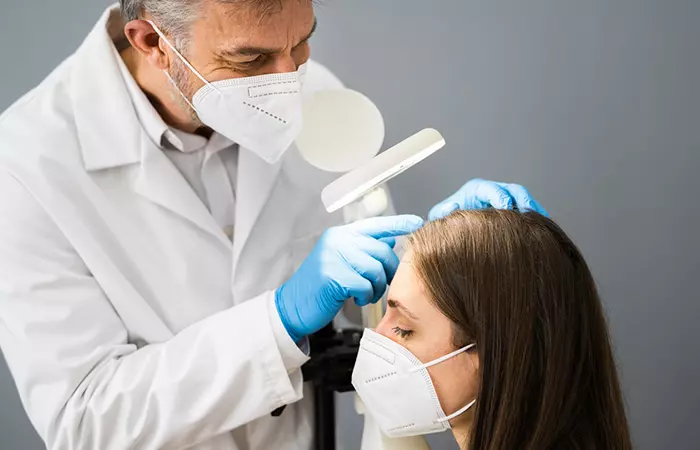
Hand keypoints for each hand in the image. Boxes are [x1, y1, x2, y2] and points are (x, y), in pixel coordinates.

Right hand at [275, 215, 423, 341]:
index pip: (376, 224)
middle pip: (382, 250)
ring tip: (365, 293)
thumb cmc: (320, 286)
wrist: (293, 306)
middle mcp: (337, 240)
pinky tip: (356, 299)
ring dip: (376, 287)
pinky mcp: (333, 276)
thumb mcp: (341, 261)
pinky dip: (365, 296)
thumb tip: (390, 240)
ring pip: (376, 269)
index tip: (416, 222)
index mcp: (340, 234)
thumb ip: (363, 249)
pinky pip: (365, 285)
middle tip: (378, 285)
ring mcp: (334, 256)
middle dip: (387, 271)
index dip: (398, 223)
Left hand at [428, 178, 547, 220]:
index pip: (492, 188)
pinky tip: (541, 232)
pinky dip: (535, 220)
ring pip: (524, 201)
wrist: (453, 234)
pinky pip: (527, 212)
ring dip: (533, 211)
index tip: (506, 210)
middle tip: (530, 216)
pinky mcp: (512, 213)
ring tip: (541, 226)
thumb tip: (453, 205)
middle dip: (524, 201)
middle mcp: (493, 192)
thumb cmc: (445, 224)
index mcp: (476, 189)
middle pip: (514, 190)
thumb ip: (443, 212)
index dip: (501, 197)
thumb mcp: (439, 218)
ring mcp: (505, 201)